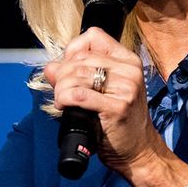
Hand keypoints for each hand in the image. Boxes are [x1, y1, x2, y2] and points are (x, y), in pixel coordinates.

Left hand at [43, 27, 167, 177]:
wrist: (138, 150)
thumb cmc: (118, 121)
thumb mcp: (102, 91)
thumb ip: (76, 75)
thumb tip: (50, 68)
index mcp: (128, 61)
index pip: (93, 36)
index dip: (73, 50)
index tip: (68, 69)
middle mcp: (129, 70)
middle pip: (80, 58)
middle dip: (62, 74)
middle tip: (61, 91)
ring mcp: (126, 88)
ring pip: (76, 75)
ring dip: (61, 89)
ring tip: (62, 101)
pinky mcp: (117, 107)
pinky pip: (79, 95)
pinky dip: (64, 99)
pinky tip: (64, 106)